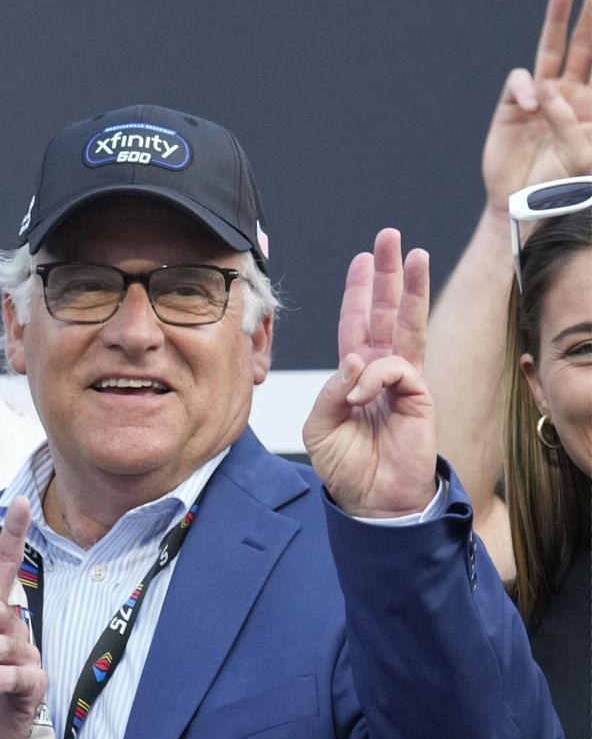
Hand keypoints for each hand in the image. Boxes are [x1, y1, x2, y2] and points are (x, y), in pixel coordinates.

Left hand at [303, 229, 436, 516]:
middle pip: (386, 312)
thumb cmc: (345, 466)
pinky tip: (363, 396)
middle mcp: (380, 370)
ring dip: (410, 288)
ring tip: (417, 254)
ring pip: (408, 325)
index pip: (356, 324)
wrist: (372, 500)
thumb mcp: (320, 425)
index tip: (362, 260)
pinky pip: (395, 368)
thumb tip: (354, 360)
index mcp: (353, 374)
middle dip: (389, 274)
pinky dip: (373, 377)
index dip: (358, 292)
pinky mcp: (419, 395)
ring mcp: (403, 380)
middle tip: (390, 237)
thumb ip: (331, 389)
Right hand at [482, 0, 591, 208]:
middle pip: (584, 45)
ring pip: (551, 48)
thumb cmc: (562, 183)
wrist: (524, 204)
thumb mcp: (583, 156)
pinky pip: (520, 82)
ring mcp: (540, 97)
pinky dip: (526, 90)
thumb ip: (572, 124)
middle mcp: (570, 93)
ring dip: (557, 18)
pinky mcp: (512, 105)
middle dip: (591, 14)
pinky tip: (530, 109)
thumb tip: (548, 92)